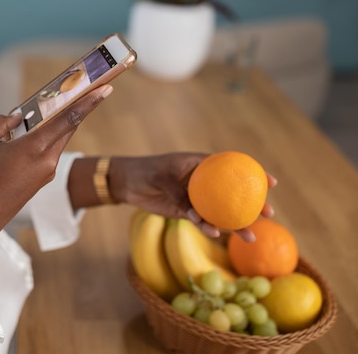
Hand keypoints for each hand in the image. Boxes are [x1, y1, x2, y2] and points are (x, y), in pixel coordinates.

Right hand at [0, 84, 113, 291]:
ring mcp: (46, 172)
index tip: (105, 89)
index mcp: (34, 148)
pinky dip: (46, 137)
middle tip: (87, 87)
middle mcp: (47, 160)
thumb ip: (0, 124)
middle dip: (79, 107)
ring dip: (58, 122)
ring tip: (50, 105)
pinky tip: (31, 130)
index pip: (68, 119)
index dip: (88, 102)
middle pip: (68, 127)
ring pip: (58, 139)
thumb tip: (15, 117)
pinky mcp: (42, 180)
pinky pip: (49, 151)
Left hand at [107, 153, 276, 241]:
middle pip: (234, 193)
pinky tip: (217, 234)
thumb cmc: (146, 171)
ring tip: (250, 236)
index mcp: (203, 164)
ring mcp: (196, 198)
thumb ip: (179, 191)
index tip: (272, 182)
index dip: (255, 173)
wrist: (129, 183)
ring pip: (221, 212)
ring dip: (236, 224)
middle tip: (268, 214)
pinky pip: (201, 222)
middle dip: (253, 204)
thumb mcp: (162, 176)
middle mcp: (204, 182)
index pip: (234, 167)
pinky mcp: (186, 213)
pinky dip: (208, 228)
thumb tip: (196, 213)